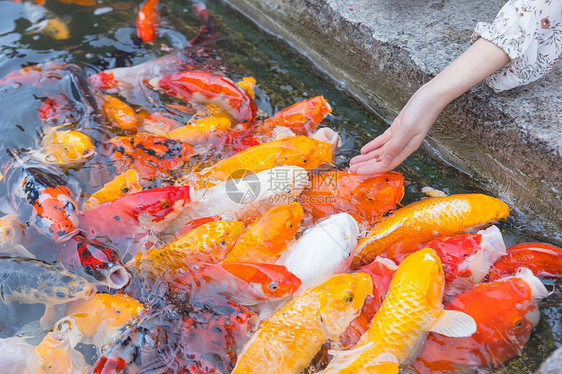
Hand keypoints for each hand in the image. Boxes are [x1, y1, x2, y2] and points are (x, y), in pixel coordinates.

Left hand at [348, 38, 509, 174]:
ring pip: (380, 151)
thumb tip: (386, 161)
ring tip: (354, 161)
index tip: (358, 172)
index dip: (372, 170)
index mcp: (407, 148)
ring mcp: (400, 137)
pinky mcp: (397, 128)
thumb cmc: (422, 110)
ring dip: (367, 157)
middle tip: (351, 169)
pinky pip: (383, 140)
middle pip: (381, 160)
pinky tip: (363, 150)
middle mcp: (403, 145)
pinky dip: (373, 145)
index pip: (387, 164)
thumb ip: (396, 145)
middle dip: (366, 165)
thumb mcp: (407, 128)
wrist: (431, 95)